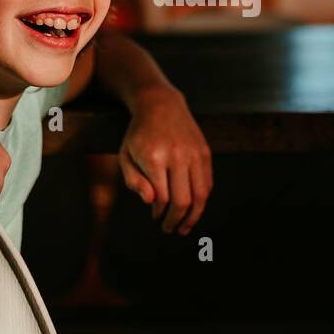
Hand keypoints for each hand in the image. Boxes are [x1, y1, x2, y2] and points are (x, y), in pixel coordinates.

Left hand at [118, 85, 212, 234]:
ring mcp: (194, 153)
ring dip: (193, 216)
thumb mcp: (125, 156)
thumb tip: (151, 202)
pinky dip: (202, 200)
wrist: (161, 104)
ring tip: (185, 227)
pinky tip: (194, 208)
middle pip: (182, 201)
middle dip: (175, 220)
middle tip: (169, 229)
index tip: (155, 217)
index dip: (158, 213)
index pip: (161, 198)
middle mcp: (177, 155)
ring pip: (200, 195)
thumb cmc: (139, 135)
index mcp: (154, 157)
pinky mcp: (205, 152)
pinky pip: (207, 183)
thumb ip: (134, 181)